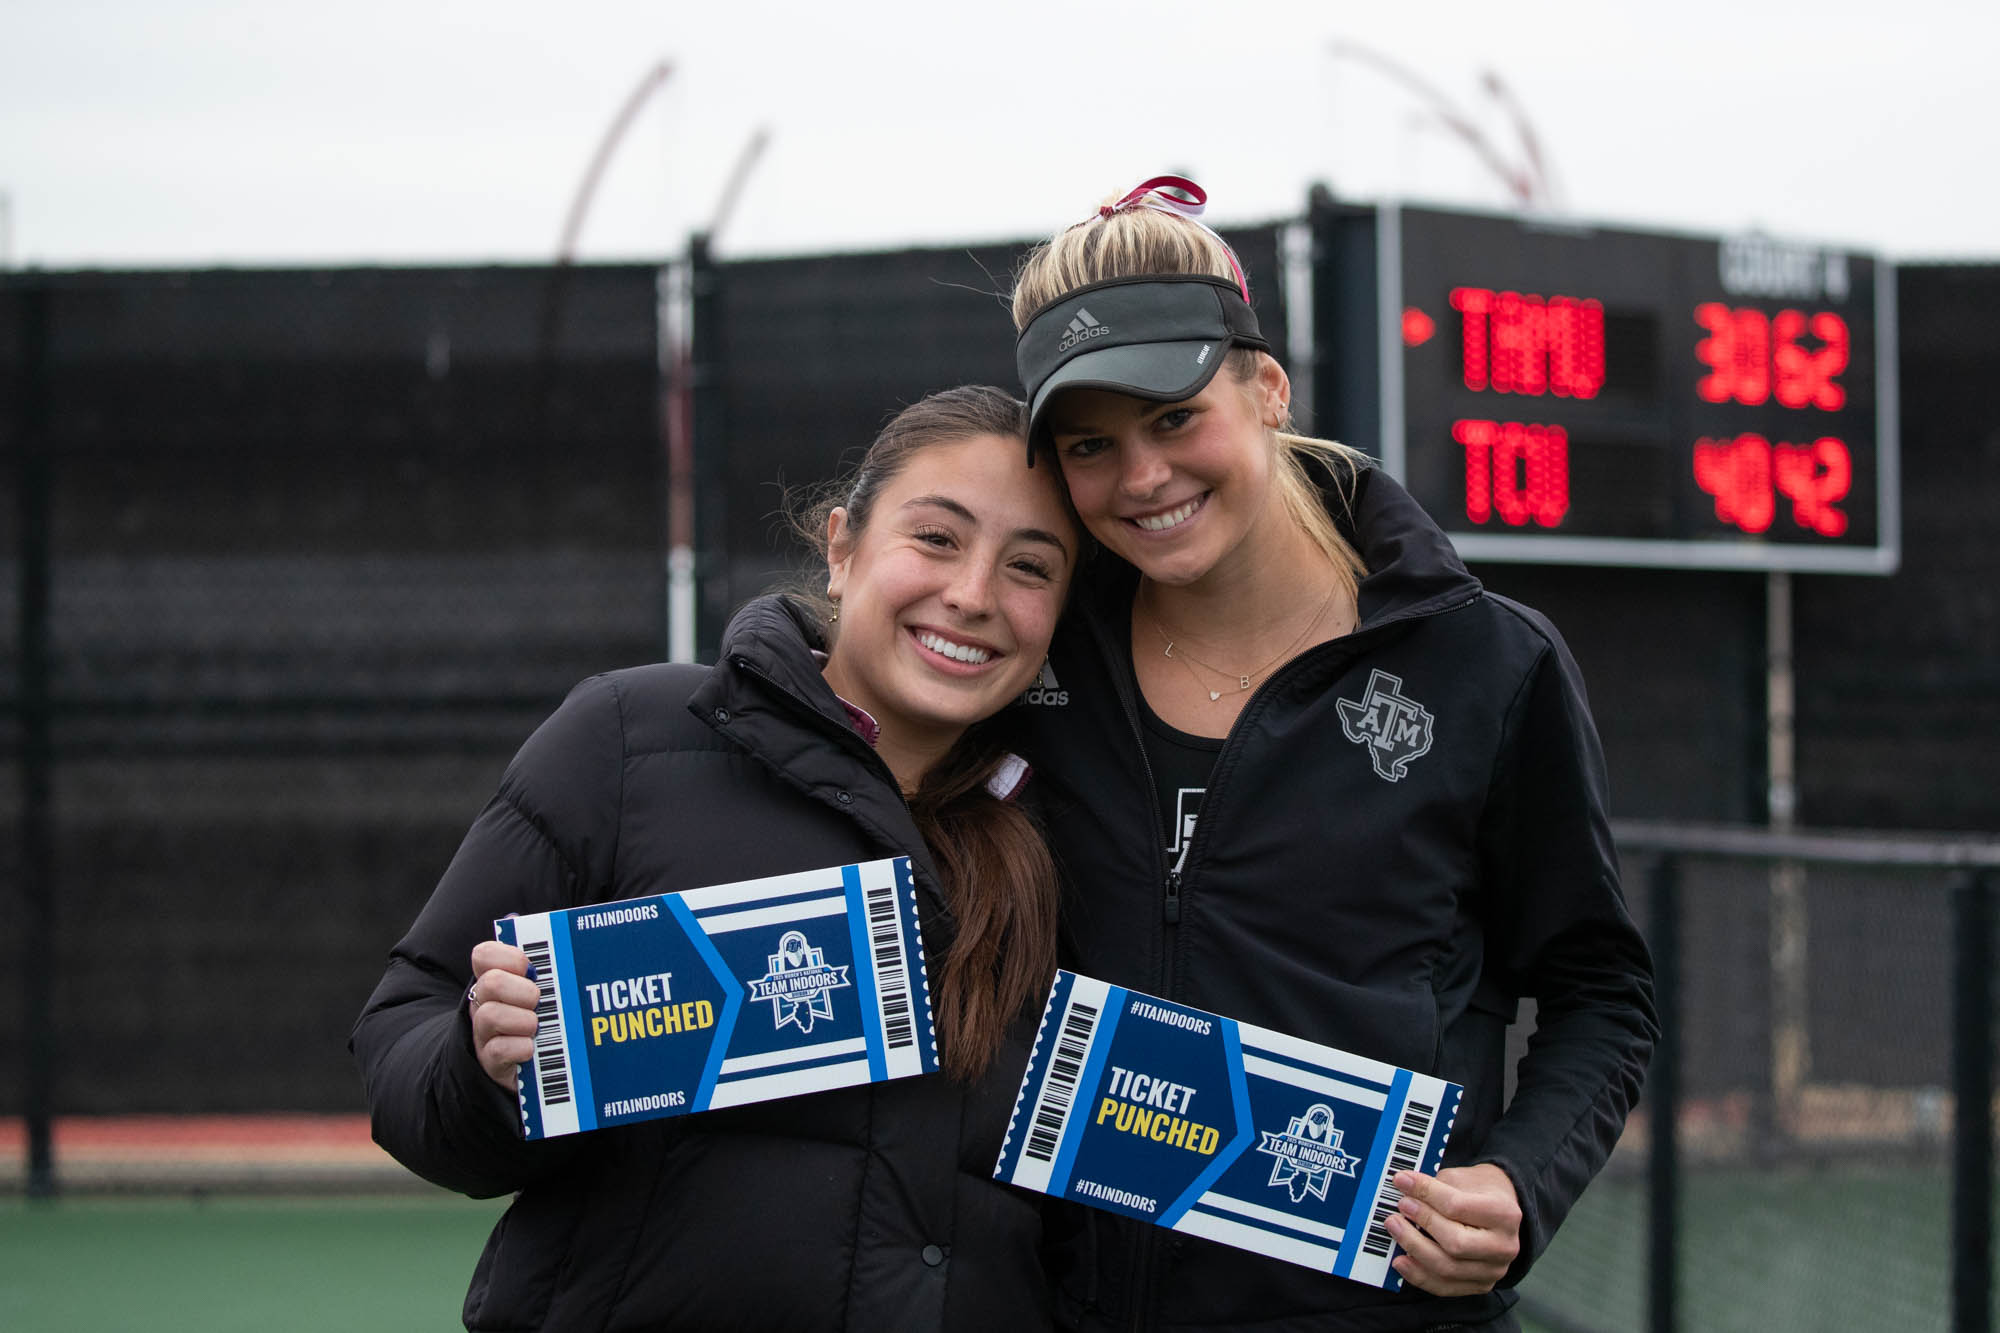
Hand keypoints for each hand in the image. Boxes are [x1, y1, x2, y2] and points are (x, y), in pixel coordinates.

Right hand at [468, 940, 540, 1090]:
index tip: (529, 968)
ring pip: (490, 1016)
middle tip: (539, 1000)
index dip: (508, 957)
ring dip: (522, 1020)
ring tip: (537, 1026)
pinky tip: (531, 1048)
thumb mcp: (533, 986)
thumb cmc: (531, 1017)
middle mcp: (482, 1004)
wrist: (520, 1065)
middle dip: (521, 990)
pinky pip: (498, 1051)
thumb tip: (517, 918)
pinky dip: (520, 1048)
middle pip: (490, 983)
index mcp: (492, 979)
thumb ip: (533, 954)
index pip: (484, 955)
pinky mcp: (491, 1063)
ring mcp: (484, 1034)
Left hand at [1383, 1162, 1521, 1296]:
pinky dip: (1419, 1275)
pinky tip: (1400, 1260)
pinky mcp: (1480, 1285)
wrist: (1501, 1211)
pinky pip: (1445, 1287)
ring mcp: (1493, 1270)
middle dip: (1422, 1223)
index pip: (1457, 1206)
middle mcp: (1504, 1246)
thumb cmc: (1479, 1192)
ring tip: (1395, 1228)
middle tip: (1400, 1207)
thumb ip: (1435, 1186)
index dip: (1425, 1193)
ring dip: (1414, 1248)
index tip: (1402, 1181)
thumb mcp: (1462, 1179)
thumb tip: (1404, 1191)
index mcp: (1504, 1214)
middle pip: (1455, 1243)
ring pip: (1447, 1268)